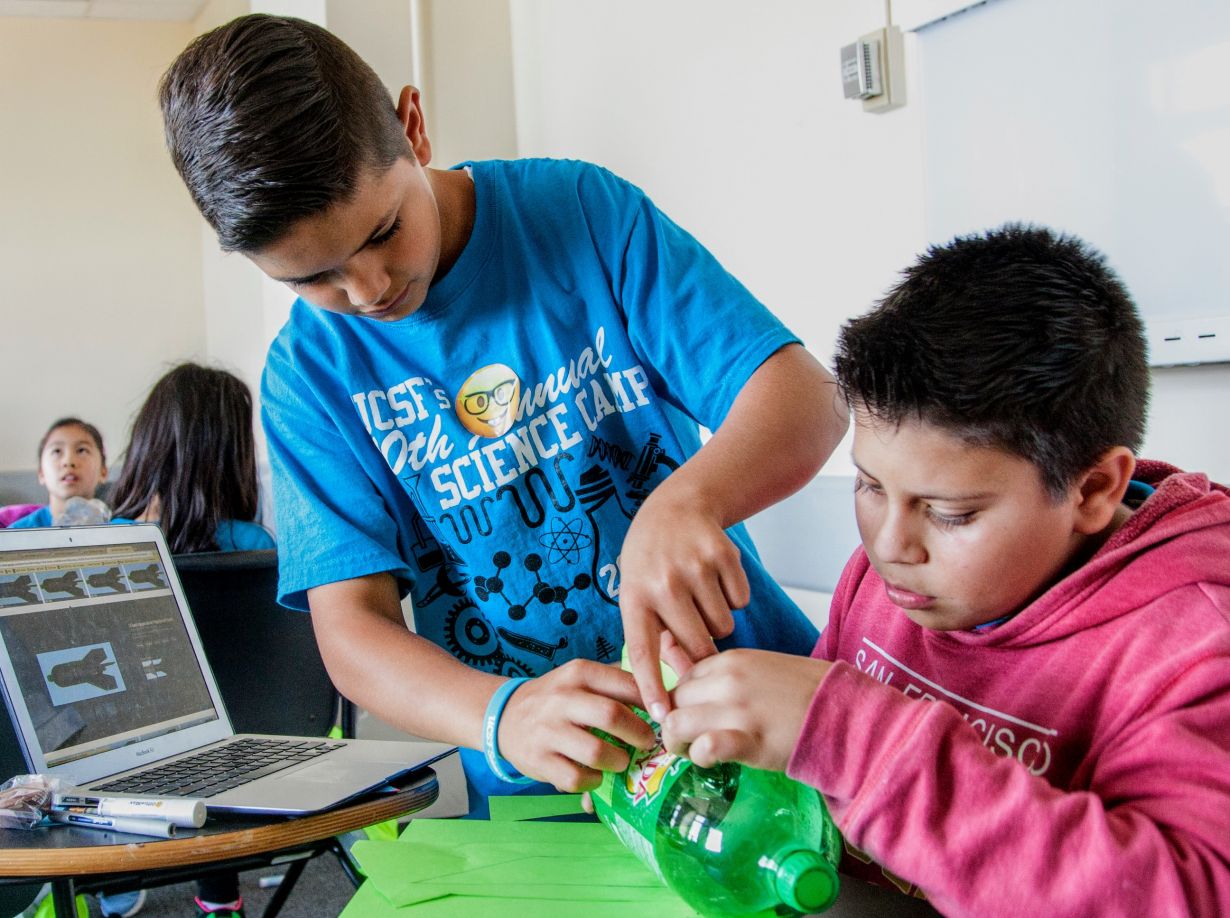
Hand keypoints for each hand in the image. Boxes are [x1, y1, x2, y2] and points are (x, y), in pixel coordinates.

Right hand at [496, 659, 656, 791]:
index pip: (626, 684)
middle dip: (639, 734)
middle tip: (647, 742)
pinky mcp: (538, 760)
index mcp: (579, 673)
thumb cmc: (556, 699)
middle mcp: (562, 698)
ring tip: (621, 761)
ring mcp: (548, 730)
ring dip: (618, 761)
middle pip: (613, 716)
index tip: (662, 717)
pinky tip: (595, 776)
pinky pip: (576, 778)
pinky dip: (593, 781)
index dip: (651, 703)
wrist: (504, 715)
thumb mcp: (580, 680)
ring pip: (596, 752)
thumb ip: (614, 685)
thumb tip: (662, 700)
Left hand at [619, 487, 749, 722]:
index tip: (662, 717)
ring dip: (716, 620)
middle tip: (694, 629)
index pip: (643, 651)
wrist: (676, 507)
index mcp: (635, 597)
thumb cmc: (652, 563)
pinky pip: (740, 602)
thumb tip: (675, 686)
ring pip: (723, 627)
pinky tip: (714, 578)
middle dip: (701, 649)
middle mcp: (663, 583)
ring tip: (699, 595)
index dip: (652, 686)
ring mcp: (695, 568)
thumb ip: (652, 634)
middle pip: (697, 646)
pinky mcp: (724, 556)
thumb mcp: (637, 592)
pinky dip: (732, 597)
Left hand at [661, 649, 831, 771]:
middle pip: (672, 701)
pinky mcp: (750, 741)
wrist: (844, 713)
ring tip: (696, 753)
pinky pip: (706, 747)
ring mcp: (738, 710)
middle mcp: (727, 680)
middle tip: (687, 741)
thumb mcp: (756, 667)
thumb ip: (717, 668)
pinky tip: (713, 760)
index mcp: (729, 660)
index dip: (679, 702)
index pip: (680, 679)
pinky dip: (701, 755)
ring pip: (676, 724)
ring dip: (679, 743)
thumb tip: (673, 655)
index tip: (690, 717)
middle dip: (673, 724)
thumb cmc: (802, 692)